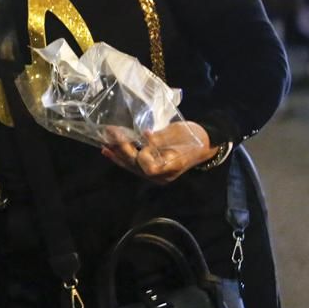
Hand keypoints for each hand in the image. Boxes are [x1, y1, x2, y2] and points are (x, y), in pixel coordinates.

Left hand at [100, 122, 216, 184]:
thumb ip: (161, 138)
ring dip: (117, 154)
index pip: (150, 167)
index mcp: (172, 166)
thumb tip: (144, 136)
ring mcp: (156, 174)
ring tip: (104, 143)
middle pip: (137, 166)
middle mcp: (162, 175)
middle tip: (111, 132)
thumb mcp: (179, 133)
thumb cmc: (194, 136)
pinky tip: (108, 151)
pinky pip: (134, 165)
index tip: (141, 137)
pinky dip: (121, 157)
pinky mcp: (152, 169)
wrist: (204, 143)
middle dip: (122, 149)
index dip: (142, 155)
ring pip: (132, 166)